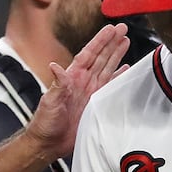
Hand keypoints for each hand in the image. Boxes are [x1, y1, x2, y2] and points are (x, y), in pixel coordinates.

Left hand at [28, 22, 129, 158]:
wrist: (49, 142)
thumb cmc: (45, 122)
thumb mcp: (50, 101)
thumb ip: (57, 85)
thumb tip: (55, 67)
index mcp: (73, 77)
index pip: (89, 54)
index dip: (100, 41)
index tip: (110, 29)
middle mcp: (83, 82)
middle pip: (101, 57)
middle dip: (112, 43)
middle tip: (123, 29)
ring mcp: (91, 92)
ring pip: (107, 68)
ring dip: (117, 55)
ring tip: (126, 42)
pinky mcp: (96, 104)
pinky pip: (110, 87)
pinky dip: (118, 78)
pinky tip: (126, 70)